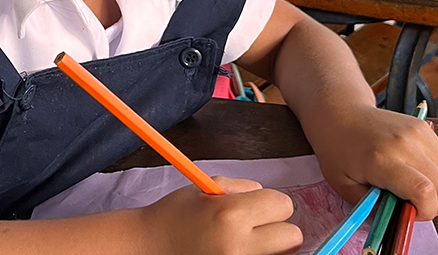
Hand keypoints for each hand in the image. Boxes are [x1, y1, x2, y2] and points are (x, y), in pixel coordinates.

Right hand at [140, 178, 301, 254]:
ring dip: (270, 248)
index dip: (271, 204)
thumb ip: (244, 190)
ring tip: (243, 242)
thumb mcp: (207, 189)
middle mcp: (237, 245)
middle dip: (277, 229)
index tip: (256, 208)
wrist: (145, 248)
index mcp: (231, 214)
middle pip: (292, 236)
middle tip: (254, 228)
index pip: (283, 205)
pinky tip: (238, 253)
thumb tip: (271, 199)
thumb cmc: (174, 216)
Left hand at [311, 106, 437, 219]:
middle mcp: (407, 144)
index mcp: (383, 160)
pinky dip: (437, 173)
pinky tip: (415, 171)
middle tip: (413, 205)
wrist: (341, 114)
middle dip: (436, 205)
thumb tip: (400, 220)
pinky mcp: (426, 128)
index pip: (424, 191)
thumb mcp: (345, 188)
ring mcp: (420, 133)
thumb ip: (374, 209)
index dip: (425, 212)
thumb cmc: (338, 151)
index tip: (409, 215)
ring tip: (415, 188)